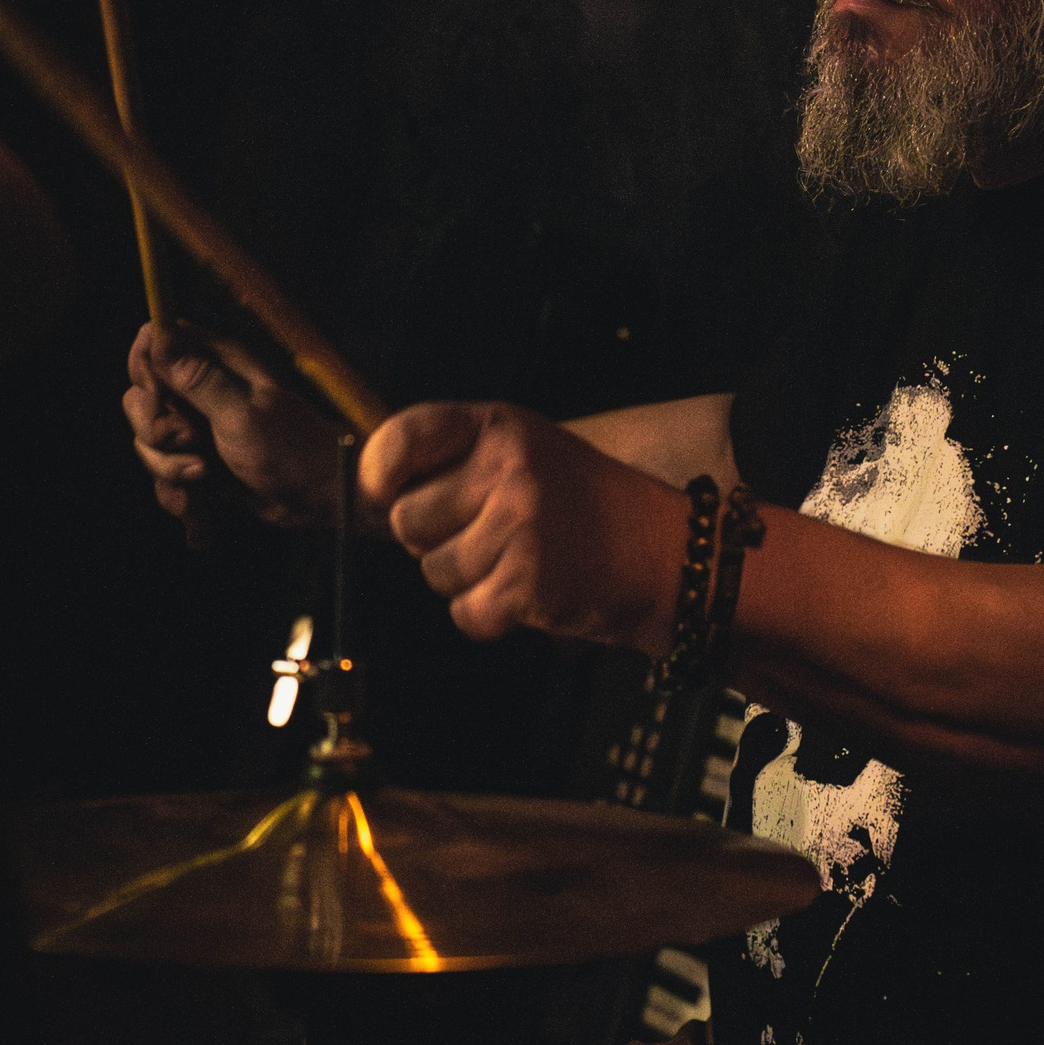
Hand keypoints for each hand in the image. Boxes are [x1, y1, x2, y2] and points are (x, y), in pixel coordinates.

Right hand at [123, 320, 339, 525]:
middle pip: (142, 397)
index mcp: (217, 365)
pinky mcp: (198, 464)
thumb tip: (158, 334)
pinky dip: (173, 490)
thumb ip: (197, 379)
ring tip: (202, 474)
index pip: (157, 345)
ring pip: (150, 441)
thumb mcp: (241, 413)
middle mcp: (202, 392)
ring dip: (166, 465)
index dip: (145, 370)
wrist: (318, 498)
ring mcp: (198, 430)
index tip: (157, 397)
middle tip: (187, 440)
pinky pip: (164, 474)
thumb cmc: (289, 449)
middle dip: (153, 427)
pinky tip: (190, 504)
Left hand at [360, 401, 687, 646]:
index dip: (379, 471)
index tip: (383, 491)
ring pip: (433, 571)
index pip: (403, 437)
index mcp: (501, 428)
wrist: (666, 555)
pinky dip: (488, 616)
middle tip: (483, 536)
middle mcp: (507, 471)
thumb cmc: (588, 506)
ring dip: (465, 580)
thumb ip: (460, 462)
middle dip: (433, 538)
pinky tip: (525, 594)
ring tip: (515, 563)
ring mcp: (518, 527)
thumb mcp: (528, 454)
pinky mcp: (526, 583)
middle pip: (407, 518)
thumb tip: (376, 495)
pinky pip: (465, 613)